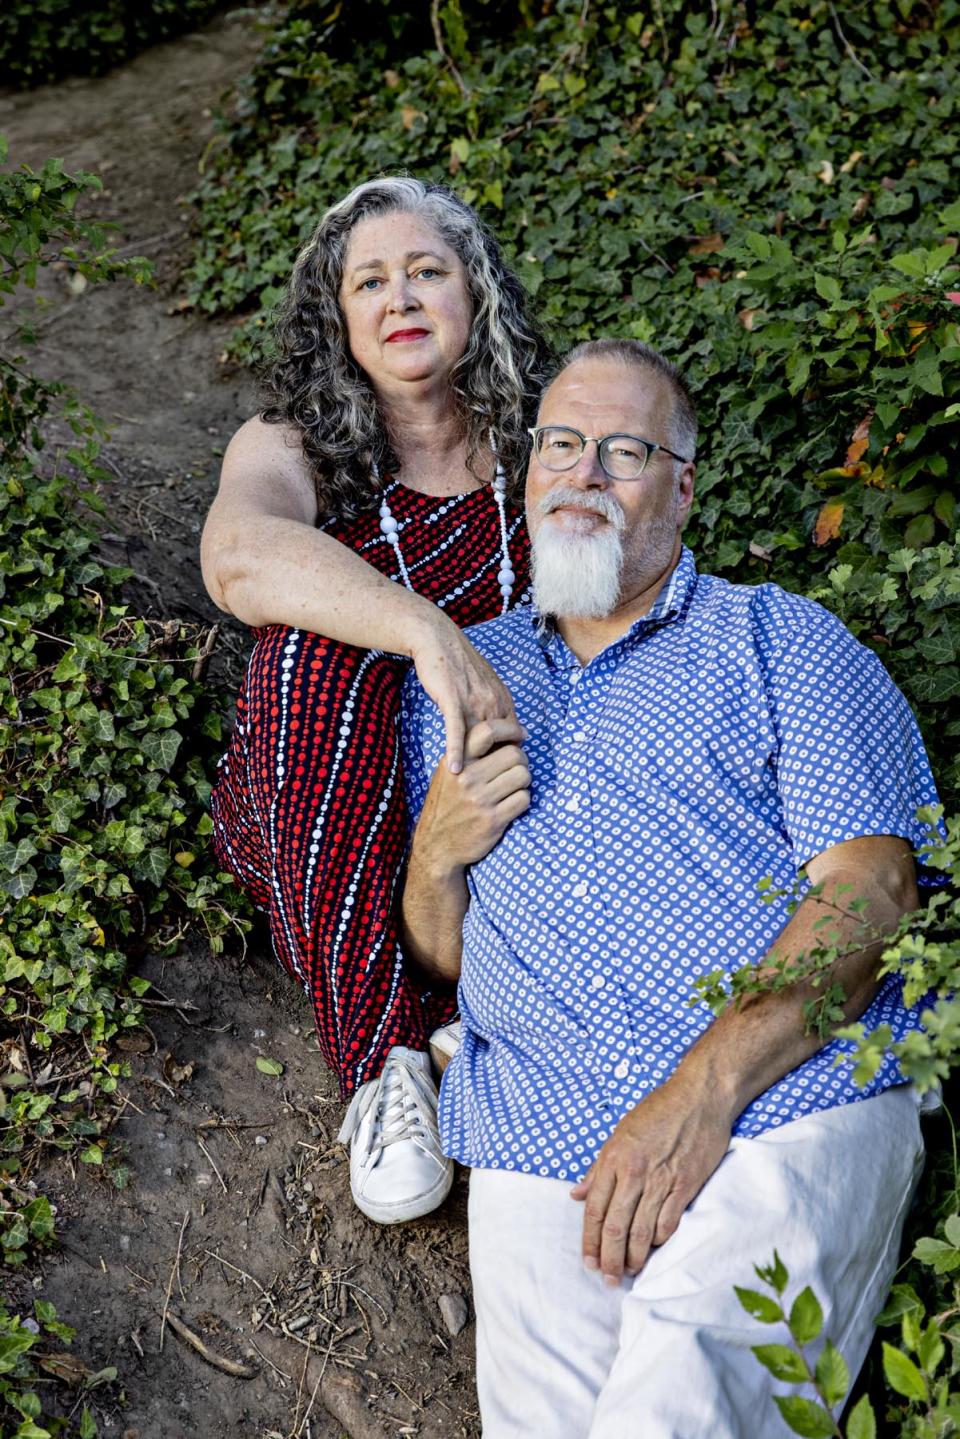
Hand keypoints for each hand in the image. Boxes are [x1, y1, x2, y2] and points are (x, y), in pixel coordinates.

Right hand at [409, 616, 516, 774]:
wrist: (439, 638)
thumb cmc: (458, 663)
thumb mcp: (484, 684)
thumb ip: (494, 705)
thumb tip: (503, 726)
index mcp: (502, 699)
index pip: (513, 735)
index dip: (508, 755)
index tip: (501, 772)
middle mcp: (493, 703)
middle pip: (501, 743)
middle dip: (496, 767)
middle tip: (491, 788)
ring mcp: (473, 702)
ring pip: (481, 741)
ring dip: (478, 766)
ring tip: (474, 790)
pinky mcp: (453, 700)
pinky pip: (456, 730)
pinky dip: (456, 750)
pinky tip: (454, 769)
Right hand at [412, 718, 530, 873]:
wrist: (436, 847)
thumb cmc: (446, 806)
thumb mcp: (446, 775)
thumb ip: (467, 756)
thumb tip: (504, 737)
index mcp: (455, 763)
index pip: (487, 731)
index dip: (510, 729)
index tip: (520, 735)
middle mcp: (467, 778)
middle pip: (514, 754)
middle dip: (521, 762)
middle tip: (516, 770)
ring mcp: (480, 800)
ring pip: (523, 776)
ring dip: (523, 782)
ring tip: (513, 788)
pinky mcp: (493, 820)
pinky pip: (524, 799)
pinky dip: (522, 801)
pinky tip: (511, 805)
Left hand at [570, 1077, 733, 1284]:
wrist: (699, 1097)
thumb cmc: (658, 1111)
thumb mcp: (620, 1133)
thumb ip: (598, 1167)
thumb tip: (577, 1194)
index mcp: (614, 1158)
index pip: (595, 1208)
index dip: (589, 1239)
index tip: (588, 1261)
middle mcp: (634, 1172)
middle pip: (615, 1226)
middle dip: (609, 1257)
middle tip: (607, 1278)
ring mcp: (661, 1180)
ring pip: (641, 1231)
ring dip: (633, 1257)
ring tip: (628, 1271)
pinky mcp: (686, 1185)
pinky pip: (669, 1223)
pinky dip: (660, 1241)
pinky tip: (654, 1250)